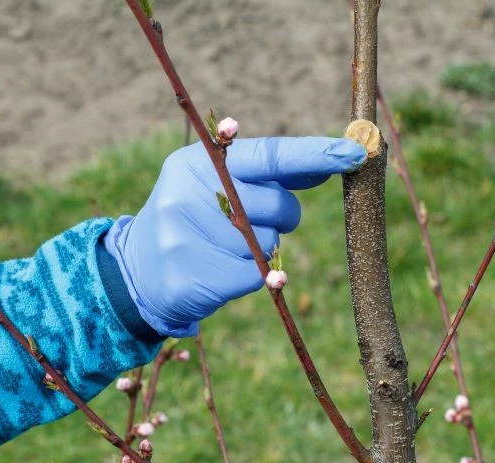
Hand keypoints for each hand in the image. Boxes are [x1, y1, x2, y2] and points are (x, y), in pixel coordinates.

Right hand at [105, 136, 366, 336]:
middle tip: (253, 222)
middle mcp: (187, 193)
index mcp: (198, 162)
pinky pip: (254, 277)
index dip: (314, 154)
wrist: (140, 271)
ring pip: (267, 244)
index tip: (354, 151)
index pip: (268, 155)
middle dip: (281, 216)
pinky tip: (222, 271)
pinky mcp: (189, 276)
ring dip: (262, 250)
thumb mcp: (220, 185)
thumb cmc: (196, 220)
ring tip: (224, 248)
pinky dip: (252, 277)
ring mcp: (183, 236)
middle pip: (276, 205)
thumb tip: (330, 161)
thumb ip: (270, 174)